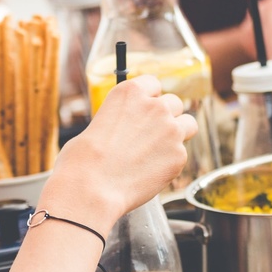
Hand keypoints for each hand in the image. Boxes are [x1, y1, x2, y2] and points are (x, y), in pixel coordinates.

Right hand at [45, 75, 196, 225]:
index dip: (150, 98)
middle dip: (166, 116)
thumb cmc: (83, 160)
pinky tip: (152, 171)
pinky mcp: (179, 154)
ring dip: (178, 133)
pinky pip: (182, 153)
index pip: (153, 83)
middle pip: (174, 102)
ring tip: (160, 150)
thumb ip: (121, 119)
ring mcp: (171, 130)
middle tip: (152, 134)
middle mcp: (155, 106)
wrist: (92, 188)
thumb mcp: (97, 124)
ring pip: (188, 124)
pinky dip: (171, 161)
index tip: (146, 109)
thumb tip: (126, 128)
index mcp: (130, 93)